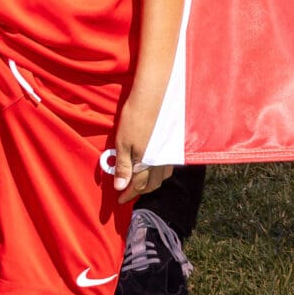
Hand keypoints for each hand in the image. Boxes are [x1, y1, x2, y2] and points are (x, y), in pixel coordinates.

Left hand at [107, 85, 171, 201]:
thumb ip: (122, 166)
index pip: (137, 186)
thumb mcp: (123, 143)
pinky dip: (160, 171)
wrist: (155, 94)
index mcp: (147, 162)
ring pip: (163, 175)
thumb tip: (120, 187)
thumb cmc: (135, 118)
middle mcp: (161, 161)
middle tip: (128, 192)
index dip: (127, 194)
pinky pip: (169, 165)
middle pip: (152, 184)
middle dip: (140, 191)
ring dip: (151, 182)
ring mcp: (169, 152)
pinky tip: (154, 166)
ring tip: (140, 181)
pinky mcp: (174, 142)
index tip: (119, 199)